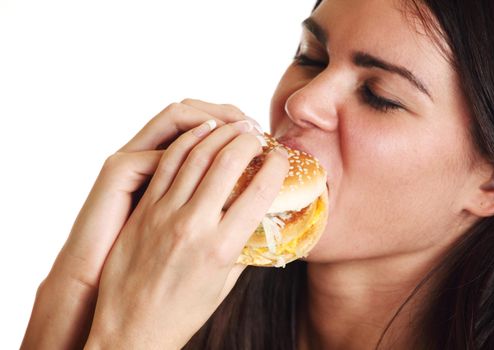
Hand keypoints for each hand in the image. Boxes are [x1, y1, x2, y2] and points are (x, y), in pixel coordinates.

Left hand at [21, 99, 252, 348]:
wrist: (131, 329)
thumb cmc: (182, 312)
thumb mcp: (225, 284)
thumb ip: (244, 248)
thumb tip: (261, 221)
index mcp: (222, 248)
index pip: (259, 192)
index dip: (276, 166)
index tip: (282, 156)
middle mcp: (194, 225)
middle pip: (227, 162)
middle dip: (248, 139)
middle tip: (259, 133)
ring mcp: (165, 214)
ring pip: (196, 155)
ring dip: (220, 133)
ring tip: (235, 125)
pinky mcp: (145, 209)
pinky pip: (167, 163)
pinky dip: (188, 141)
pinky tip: (201, 132)